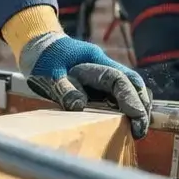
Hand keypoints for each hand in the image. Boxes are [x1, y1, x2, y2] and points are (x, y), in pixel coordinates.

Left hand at [18, 31, 152, 138]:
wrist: (38, 47)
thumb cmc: (44, 60)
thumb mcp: (50, 75)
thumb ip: (64, 89)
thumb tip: (80, 106)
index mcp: (95, 60)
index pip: (120, 79)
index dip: (131, 98)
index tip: (137, 118)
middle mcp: (103, 66)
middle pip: (131, 83)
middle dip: (140, 104)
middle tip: (140, 130)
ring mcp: (101, 75)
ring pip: (127, 88)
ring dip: (135, 106)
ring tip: (137, 130)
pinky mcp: (97, 84)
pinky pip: (116, 95)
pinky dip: (124, 107)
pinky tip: (125, 122)